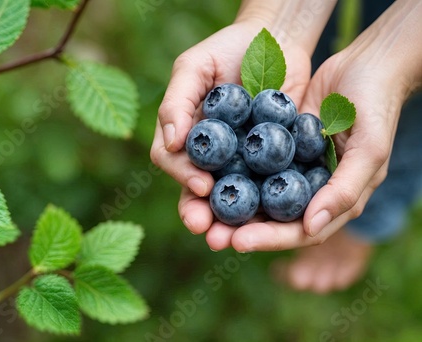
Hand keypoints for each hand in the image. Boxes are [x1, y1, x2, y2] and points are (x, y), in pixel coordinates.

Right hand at [150, 19, 311, 235]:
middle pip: (197, 190)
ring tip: (236, 242)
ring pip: (230, 196)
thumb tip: (171, 142)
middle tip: (208, 233)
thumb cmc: (229, 48)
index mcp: (185, 134)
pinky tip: (275, 220)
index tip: (201, 186)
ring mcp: (239, 160)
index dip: (182, 177)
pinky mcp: (270, 161)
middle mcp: (208, 153)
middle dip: (201, 213)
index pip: (172, 161)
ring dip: (231, 222)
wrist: (276, 40)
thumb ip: (177, 102)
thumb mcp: (195, 67)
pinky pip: (268, 186)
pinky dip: (269, 204)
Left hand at [225, 0, 421, 251]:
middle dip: (239, 228)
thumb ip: (344, 191)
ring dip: (228, 204)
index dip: (269, 239)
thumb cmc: (376, 109)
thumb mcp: (369, 150)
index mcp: (332, 201)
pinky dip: (230, 170)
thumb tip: (310, 227)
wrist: (364, 65)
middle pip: (270, 218)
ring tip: (197, 212)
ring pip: (254, 193)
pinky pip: (249, 162)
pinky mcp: (275, 146)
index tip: (238, 242)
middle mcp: (308, 189)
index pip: (299, 231)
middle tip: (208, 234)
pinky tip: (205, 173)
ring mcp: (289, 168)